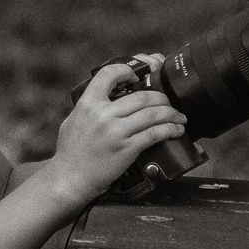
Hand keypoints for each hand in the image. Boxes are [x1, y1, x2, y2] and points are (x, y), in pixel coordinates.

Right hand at [46, 61, 185, 207]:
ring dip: (171, 113)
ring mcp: (116, 132)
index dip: (127, 70)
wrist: (70, 178)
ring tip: (178, 116)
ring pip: (153, 113)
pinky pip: (154, 133)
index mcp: (88, 104)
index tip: (138, 75)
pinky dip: (170, 129)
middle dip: (161, 97)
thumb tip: (108, 96)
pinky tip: (176, 129)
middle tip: (167, 102)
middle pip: (141, 96)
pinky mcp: (127, 148)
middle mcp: (103, 115)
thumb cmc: (71, 152)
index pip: (109, 74)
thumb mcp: (73, 120)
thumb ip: (90, 107)